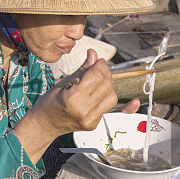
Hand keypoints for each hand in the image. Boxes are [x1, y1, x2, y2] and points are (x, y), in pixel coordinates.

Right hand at [15, 49, 121, 163]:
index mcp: (73, 98)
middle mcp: (83, 110)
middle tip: (98, 67)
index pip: (96, 76)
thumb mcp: (63, 83)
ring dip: (108, 85)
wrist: (44, 124)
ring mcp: (90, 119)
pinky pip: (112, 110)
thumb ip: (82, 70)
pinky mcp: (94, 124)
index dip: (100, 65)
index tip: (97, 60)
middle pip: (106, 85)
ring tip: (98, 81)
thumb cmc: (49, 103)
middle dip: (105, 72)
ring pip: (111, 96)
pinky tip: (135, 103)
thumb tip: (94, 54)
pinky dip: (122, 105)